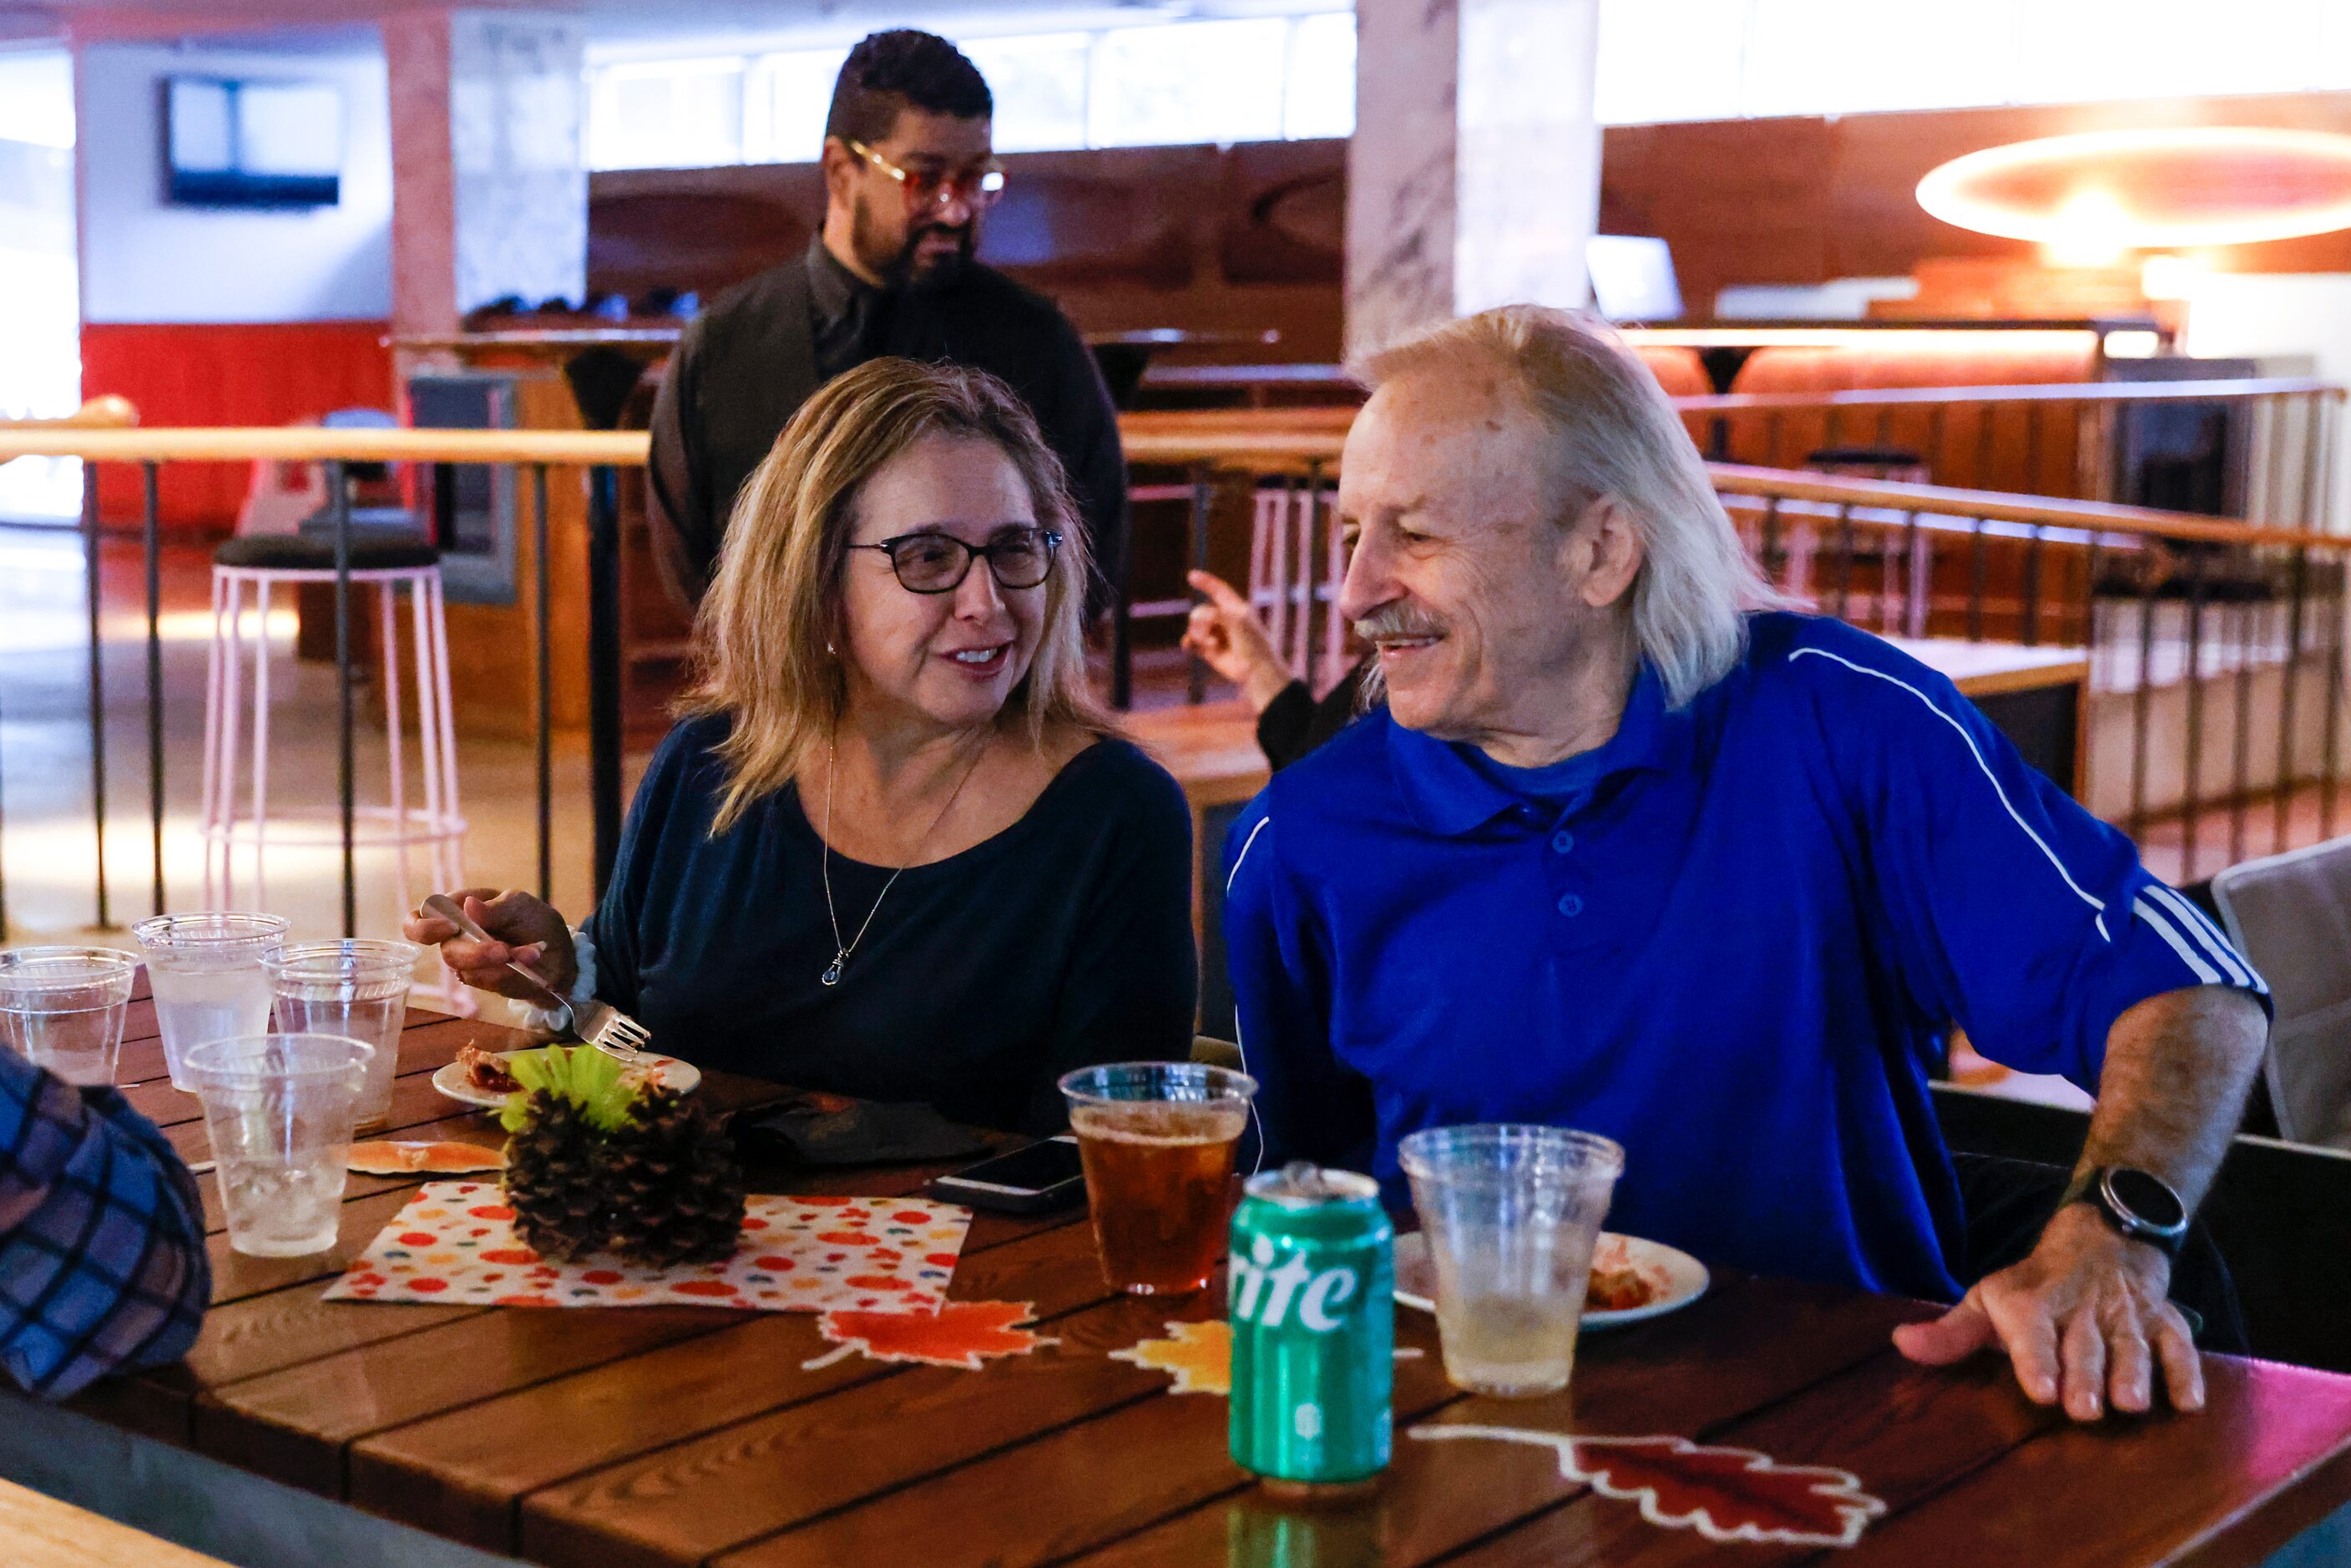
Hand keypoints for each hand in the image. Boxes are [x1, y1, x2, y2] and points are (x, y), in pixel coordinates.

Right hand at [404, 888, 579, 1002]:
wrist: (561, 955)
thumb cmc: (535, 922)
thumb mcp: (523, 905)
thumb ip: (497, 907)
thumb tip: (467, 905)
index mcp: (459, 909)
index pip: (420, 920)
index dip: (423, 927)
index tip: (449, 927)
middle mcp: (457, 937)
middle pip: (448, 952)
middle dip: (478, 953)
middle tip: (505, 951)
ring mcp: (468, 962)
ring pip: (468, 970)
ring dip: (502, 963)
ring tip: (533, 952)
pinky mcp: (483, 981)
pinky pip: (488, 981)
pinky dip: (511, 971)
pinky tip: (529, 961)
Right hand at [1181, 571, 1294, 713]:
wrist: (1256, 670)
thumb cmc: (1253, 643)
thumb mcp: (1236, 620)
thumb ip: (1215, 613)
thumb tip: (1194, 618)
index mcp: (1235, 608)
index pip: (1218, 591)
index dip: (1206, 582)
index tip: (1191, 576)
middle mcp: (1224, 620)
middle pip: (1200, 611)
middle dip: (1201, 620)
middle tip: (1209, 631)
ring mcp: (1216, 635)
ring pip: (1194, 627)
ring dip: (1199, 634)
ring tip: (1211, 644)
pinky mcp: (1209, 651)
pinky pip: (1191, 642)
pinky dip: (1188, 642)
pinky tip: (1187, 645)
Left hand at [1893, 1202, 2202, 1419]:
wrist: (2098, 1240)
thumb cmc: (2033, 1287)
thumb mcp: (1987, 1301)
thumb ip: (1951, 1333)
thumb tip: (1900, 1342)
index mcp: (2032, 1305)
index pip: (2033, 1332)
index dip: (2037, 1360)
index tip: (2040, 1389)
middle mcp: (2080, 1310)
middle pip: (2084, 1346)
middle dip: (2085, 1376)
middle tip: (2082, 1410)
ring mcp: (2125, 1316)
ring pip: (2132, 1345)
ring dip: (2133, 1373)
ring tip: (2130, 1404)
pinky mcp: (2163, 1321)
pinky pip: (2179, 1345)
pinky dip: (2185, 1370)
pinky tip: (2187, 1400)